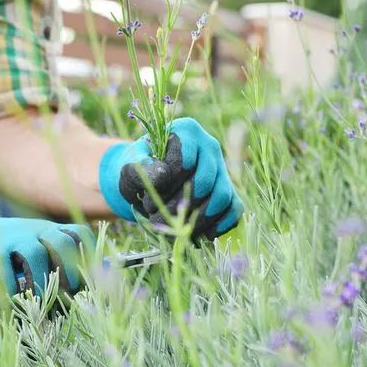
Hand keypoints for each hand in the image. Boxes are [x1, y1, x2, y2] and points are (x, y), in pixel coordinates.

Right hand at [0, 205, 95, 300]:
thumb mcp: (25, 251)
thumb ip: (48, 264)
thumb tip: (83, 291)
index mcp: (45, 230)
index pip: (80, 235)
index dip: (90, 258)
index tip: (92, 282)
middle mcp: (31, 229)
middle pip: (64, 246)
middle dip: (71, 276)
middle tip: (68, 299)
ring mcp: (8, 238)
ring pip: (35, 259)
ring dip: (41, 286)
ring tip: (39, 304)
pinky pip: (4, 273)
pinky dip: (10, 290)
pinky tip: (10, 299)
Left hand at [99, 117, 244, 239]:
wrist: (148, 183)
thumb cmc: (139, 171)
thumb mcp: (132, 169)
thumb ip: (143, 170)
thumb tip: (165, 174)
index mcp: (187, 131)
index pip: (185, 161)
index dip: (167, 186)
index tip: (147, 200)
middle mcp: (210, 146)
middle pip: (205, 181)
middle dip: (180, 205)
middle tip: (157, 220)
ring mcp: (222, 169)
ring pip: (222, 197)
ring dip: (198, 219)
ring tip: (173, 230)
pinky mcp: (229, 191)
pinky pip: (234, 209)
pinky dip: (219, 225)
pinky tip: (199, 235)